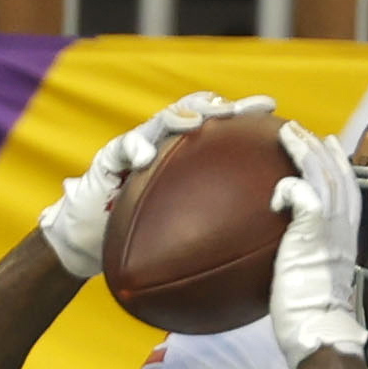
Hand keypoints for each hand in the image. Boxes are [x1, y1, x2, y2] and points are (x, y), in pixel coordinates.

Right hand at [39, 92, 272, 282]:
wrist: (89, 246)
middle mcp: (165, 147)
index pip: (223, 136)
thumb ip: (213, 237)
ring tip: (197, 121)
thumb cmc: (138, 244)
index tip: (279, 123)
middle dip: (221, 108)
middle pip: (197, 115)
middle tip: (243, 111)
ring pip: (162, 121)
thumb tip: (262, 260)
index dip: (249, 127)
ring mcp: (137, 147)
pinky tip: (144, 156)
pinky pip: (122, 148)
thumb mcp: (180, 242)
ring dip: (180, 116)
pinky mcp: (108, 158)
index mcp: (188, 163)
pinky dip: (134, 149)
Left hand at [267, 123, 367, 368]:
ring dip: (303, 150)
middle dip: (318, 146)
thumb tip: (288, 259)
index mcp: (346, 238)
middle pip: (336, 173)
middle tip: (298, 128)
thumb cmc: (310, 320)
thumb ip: (306, 259)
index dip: (339, 164)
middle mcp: (343, 229)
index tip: (328, 145)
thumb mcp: (312, 281)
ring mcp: (330, 229)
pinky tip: (274, 197)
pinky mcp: (311, 232)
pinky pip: (301, 192)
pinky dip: (287, 187)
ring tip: (286, 132)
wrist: (317, 332)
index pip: (349, 189)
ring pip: (321, 174)